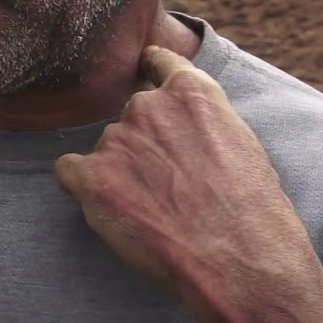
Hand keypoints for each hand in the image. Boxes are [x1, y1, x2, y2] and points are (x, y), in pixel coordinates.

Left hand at [55, 46, 322, 322]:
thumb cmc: (253, 212)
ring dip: (120, 172)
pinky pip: (68, 171)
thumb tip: (184, 131)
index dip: (150, 69)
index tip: (144, 72)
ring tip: (154, 210)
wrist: (241, 260)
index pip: (158, 62)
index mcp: (191, 93)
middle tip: (169, 186)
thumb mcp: (241, 145)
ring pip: (107, 149)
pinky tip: (108, 208)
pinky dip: (82, 187)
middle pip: (132, 117)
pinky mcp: (92, 176)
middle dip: (144, 145)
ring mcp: (116, 139)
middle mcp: (147, 106)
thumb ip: (203, 123)